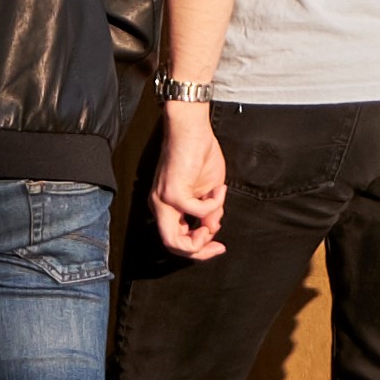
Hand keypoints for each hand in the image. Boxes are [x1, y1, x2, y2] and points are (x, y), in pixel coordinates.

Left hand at [147, 106, 228, 260]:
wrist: (191, 128)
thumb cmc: (199, 153)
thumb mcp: (209, 190)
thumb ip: (209, 212)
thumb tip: (212, 228)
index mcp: (166, 206)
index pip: (176, 239)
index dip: (198, 249)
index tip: (218, 245)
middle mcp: (159, 205)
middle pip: (171, 245)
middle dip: (198, 251)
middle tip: (217, 246)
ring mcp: (162, 200)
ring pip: (173, 240)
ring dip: (201, 238)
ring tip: (215, 219)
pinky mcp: (172, 191)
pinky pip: (197, 211)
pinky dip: (213, 205)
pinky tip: (219, 191)